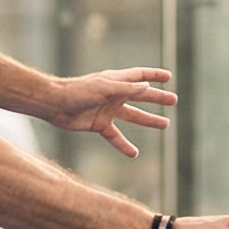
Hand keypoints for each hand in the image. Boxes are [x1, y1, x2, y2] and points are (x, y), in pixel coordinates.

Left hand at [45, 68, 175, 157]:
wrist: (54, 104)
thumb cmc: (78, 91)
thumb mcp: (105, 88)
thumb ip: (126, 89)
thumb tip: (147, 87)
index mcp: (116, 81)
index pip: (139, 75)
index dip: (154, 75)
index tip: (169, 76)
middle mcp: (114, 94)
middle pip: (141, 96)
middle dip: (157, 98)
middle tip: (173, 101)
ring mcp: (107, 110)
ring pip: (132, 116)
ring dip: (148, 120)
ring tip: (165, 125)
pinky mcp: (99, 124)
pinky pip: (115, 136)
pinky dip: (123, 144)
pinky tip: (134, 153)